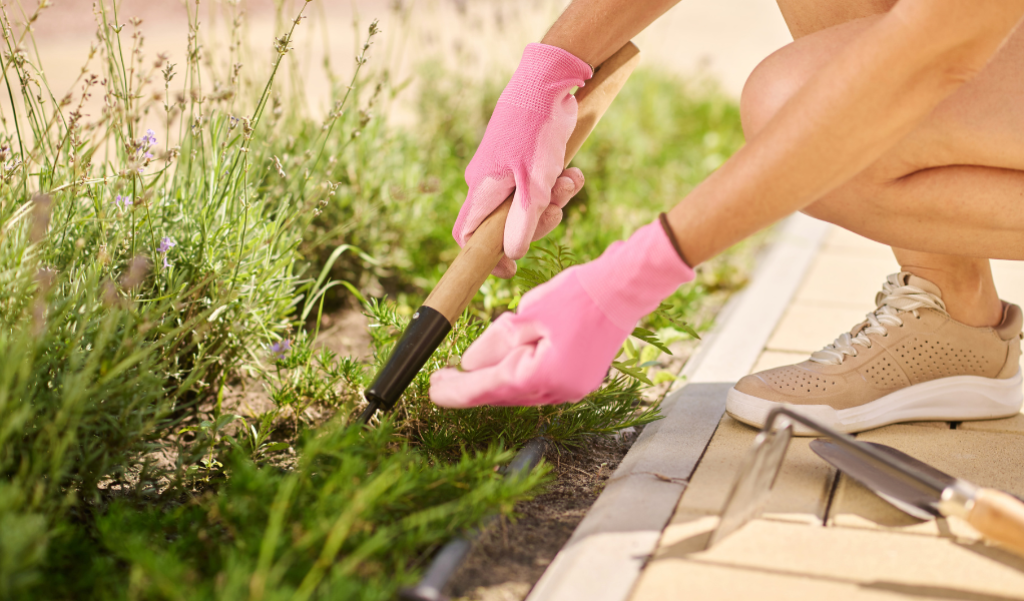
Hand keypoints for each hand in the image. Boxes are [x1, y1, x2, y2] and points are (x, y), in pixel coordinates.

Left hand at [430, 220, 694, 407]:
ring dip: (493, 382)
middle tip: (439, 383)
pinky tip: (500, 365)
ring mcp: (572, 388)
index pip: (490, 388)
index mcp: (545, 376)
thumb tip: (469, 364)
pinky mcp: (579, 379)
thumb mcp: (529, 313)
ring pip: (520, 390)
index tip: (432, 389)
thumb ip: (497, 342)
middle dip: (471, 388)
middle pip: (505, 395)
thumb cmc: (580, 294)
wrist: (627, 288)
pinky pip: (537, 382)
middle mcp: (560, 391)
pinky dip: (515, 375)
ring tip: (462, 374)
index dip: (457, 391)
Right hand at [453, 43, 592, 278]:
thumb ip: (523, 224)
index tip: (510, 267)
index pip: (468, 235)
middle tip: (558, 212)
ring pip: (529, 203)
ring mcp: (507, 170)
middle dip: (538, 222)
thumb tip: (512, 254)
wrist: (547, 85)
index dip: (485, 256)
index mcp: (482, 191)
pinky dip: (558, 182)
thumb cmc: (534, 135)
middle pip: (507, 223)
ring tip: (571, 181)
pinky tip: (573, 172)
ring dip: (555, 199)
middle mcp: (489, 183)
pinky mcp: (526, 158)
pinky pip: (541, 183)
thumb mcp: (534, 188)